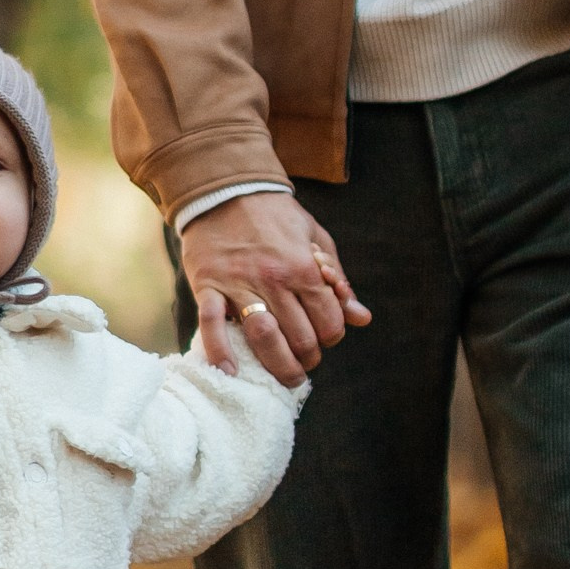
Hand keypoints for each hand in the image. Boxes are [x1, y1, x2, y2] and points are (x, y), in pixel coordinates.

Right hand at [182, 190, 369, 388]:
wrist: (226, 190)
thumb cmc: (276, 217)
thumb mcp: (316, 240)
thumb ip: (339, 281)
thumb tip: (361, 318)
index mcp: (304, 267)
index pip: (329, 321)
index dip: (332, 337)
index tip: (324, 338)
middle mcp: (274, 278)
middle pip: (299, 336)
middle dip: (308, 358)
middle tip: (305, 364)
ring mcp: (239, 283)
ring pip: (264, 336)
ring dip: (278, 365)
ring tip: (286, 379)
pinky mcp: (208, 285)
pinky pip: (211, 324)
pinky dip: (220, 351)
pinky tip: (230, 372)